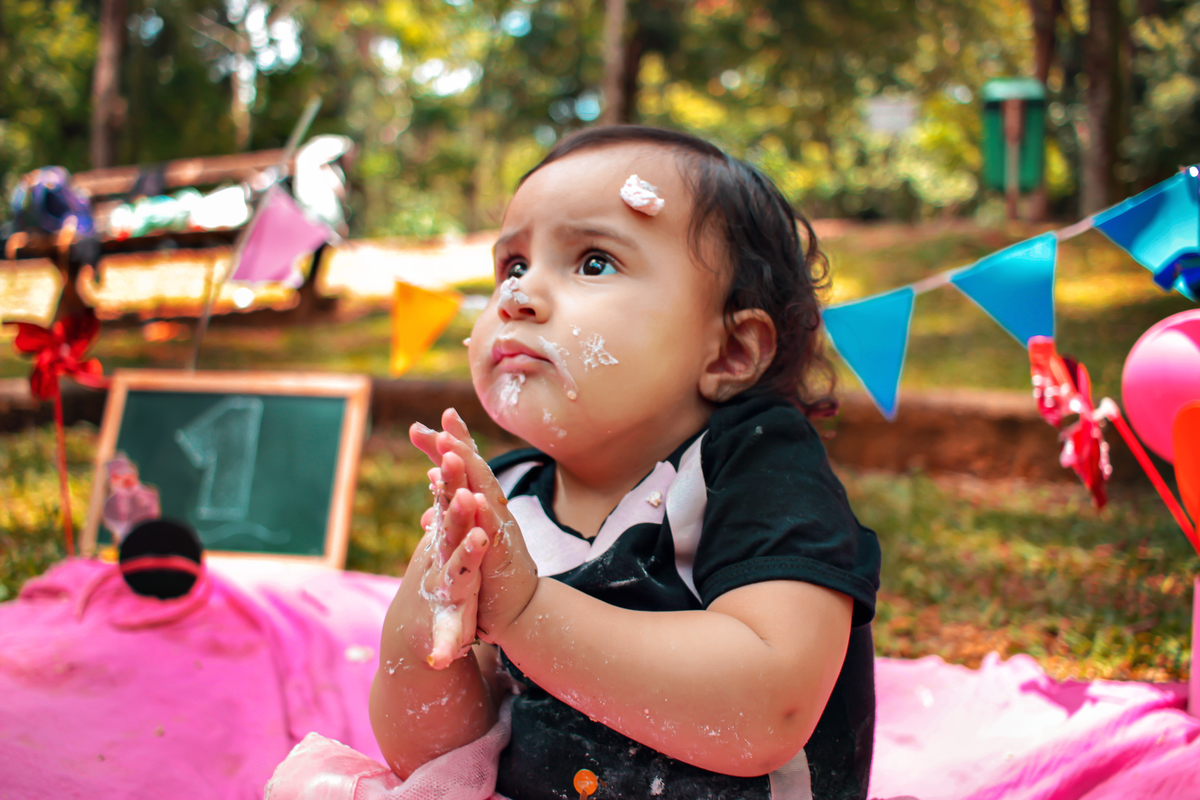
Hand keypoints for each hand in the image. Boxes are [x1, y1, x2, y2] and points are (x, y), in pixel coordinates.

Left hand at [410, 410, 539, 644]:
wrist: (516, 611)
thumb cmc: (490, 575)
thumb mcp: (465, 541)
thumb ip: (448, 519)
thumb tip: (429, 499)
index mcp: (482, 506)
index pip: (466, 467)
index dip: (452, 442)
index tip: (433, 419)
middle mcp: (493, 511)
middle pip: (475, 470)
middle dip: (456, 445)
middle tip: (440, 422)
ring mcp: (498, 529)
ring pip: (484, 493)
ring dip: (468, 469)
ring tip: (448, 448)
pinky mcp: (501, 555)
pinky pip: (492, 531)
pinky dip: (484, 513)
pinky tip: (474, 497)